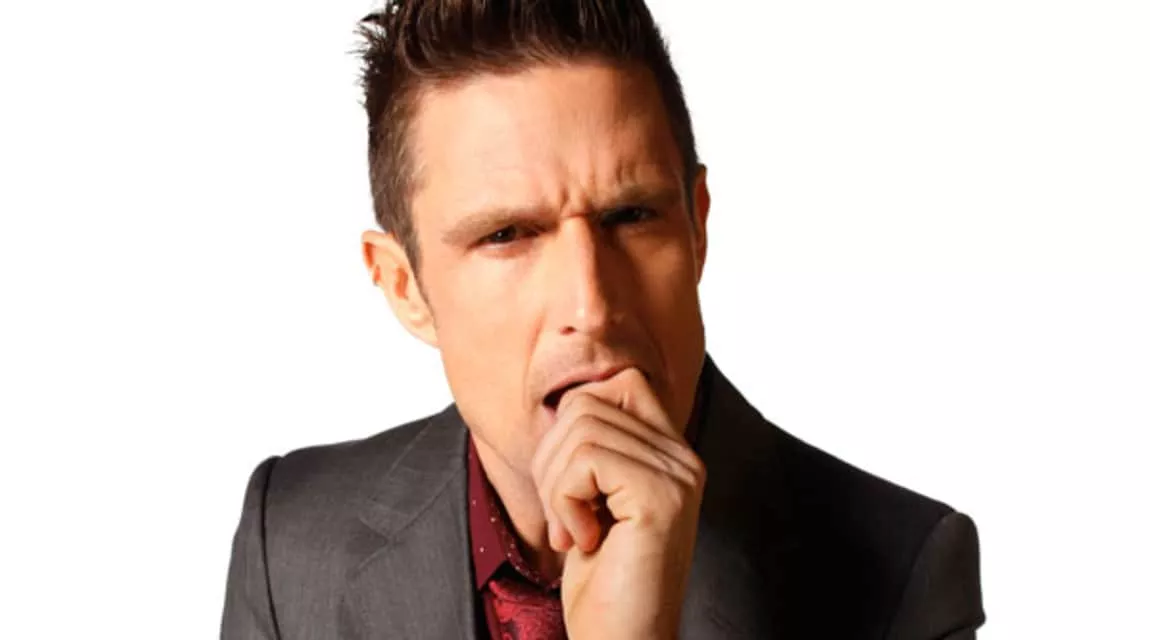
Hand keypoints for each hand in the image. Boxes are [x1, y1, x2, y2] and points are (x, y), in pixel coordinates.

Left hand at [530, 367, 705, 638]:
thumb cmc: (600, 580)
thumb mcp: (593, 499)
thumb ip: (593, 448)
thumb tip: (565, 400)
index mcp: (672, 454)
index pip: (621, 382)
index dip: (576, 416)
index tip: (569, 478)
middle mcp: (684, 458)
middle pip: (589, 401)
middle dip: (551, 458)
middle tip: (563, 515)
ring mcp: (678, 476)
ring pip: (580, 427)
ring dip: (554, 485)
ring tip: (572, 531)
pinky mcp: (661, 497)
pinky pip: (584, 461)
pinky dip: (563, 501)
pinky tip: (581, 540)